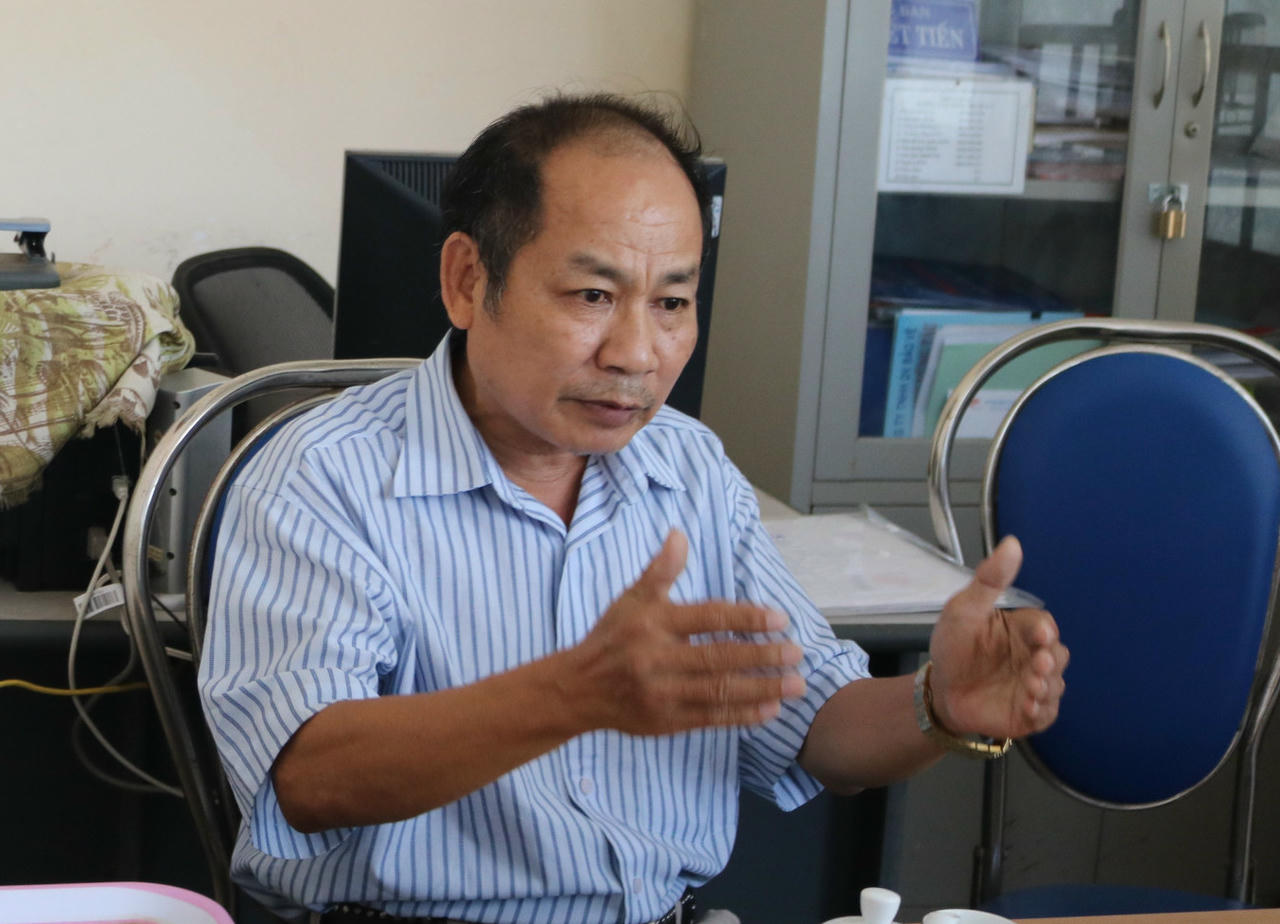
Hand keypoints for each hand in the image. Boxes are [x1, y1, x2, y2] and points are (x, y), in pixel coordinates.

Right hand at [568, 530, 805, 735]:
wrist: (577, 689)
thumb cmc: (611, 638)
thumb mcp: (631, 599)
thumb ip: (661, 570)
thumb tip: (679, 534)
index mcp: (654, 622)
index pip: (709, 617)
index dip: (747, 618)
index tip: (780, 619)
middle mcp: (657, 658)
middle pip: (720, 657)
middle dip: (763, 656)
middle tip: (797, 652)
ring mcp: (662, 693)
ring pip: (720, 691)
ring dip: (762, 688)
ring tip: (795, 684)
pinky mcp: (665, 721)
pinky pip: (710, 718)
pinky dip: (743, 715)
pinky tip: (770, 710)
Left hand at [927, 536, 1068, 739]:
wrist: (939, 689)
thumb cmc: (953, 646)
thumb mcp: (963, 609)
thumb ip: (989, 579)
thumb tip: (1012, 543)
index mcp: (1022, 630)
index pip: (1044, 626)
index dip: (1045, 631)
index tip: (1040, 635)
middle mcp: (1034, 656)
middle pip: (1057, 656)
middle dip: (1051, 661)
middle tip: (1037, 665)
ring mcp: (1034, 685)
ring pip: (1055, 685)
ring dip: (1046, 687)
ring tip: (1030, 688)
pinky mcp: (1030, 712)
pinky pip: (1046, 713)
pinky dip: (1041, 710)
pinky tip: (1028, 708)